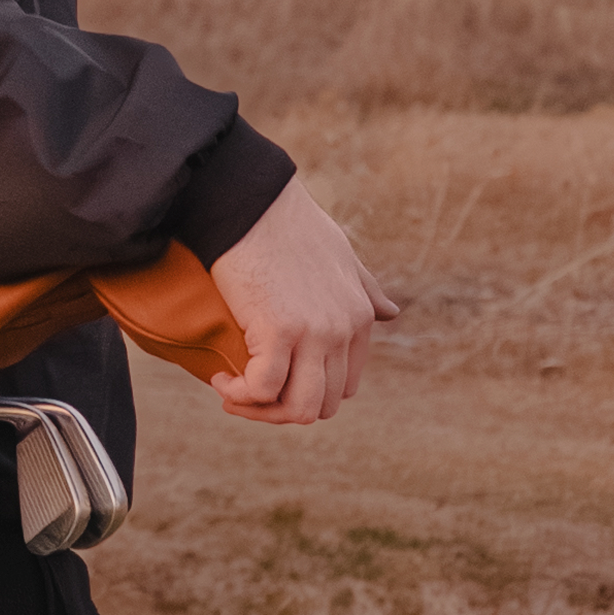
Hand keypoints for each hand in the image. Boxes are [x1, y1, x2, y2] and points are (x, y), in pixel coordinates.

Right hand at [205, 178, 399, 424]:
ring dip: (261, 412)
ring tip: (232, 392)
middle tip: (247, 393)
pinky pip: (263, 389)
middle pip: (322, 405)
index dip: (305, 393)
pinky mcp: (279, 330)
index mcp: (359, 316)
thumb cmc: (286, 224)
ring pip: (298, 408)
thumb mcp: (341, 255)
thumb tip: (392, 313)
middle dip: (281, 410)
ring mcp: (314, 332)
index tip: (272, 381)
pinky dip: (239, 395)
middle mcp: (343, 329)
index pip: (345, 386)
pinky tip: (222, 380)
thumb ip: (366, 288)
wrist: (251, 203)